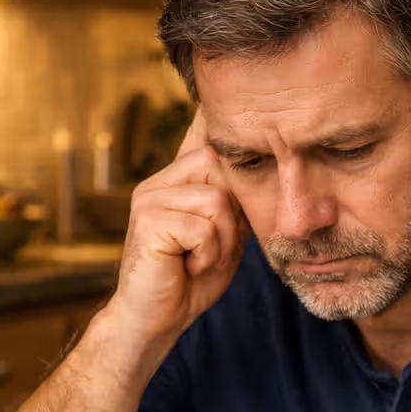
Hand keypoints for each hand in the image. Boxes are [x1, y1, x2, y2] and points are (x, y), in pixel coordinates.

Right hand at [106, 111, 248, 346]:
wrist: (154, 320)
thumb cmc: (190, 280)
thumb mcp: (224, 235)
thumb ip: (235, 203)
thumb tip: (262, 168)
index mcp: (176, 182)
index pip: (199, 136)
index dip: (213, 112)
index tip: (220, 91)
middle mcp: (159, 182)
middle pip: (219, 164)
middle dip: (233, 212)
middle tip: (213, 247)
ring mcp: (149, 198)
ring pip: (216, 198)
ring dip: (222, 239)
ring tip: (200, 258)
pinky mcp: (148, 220)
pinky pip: (204, 225)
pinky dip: (207, 253)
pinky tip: (187, 265)